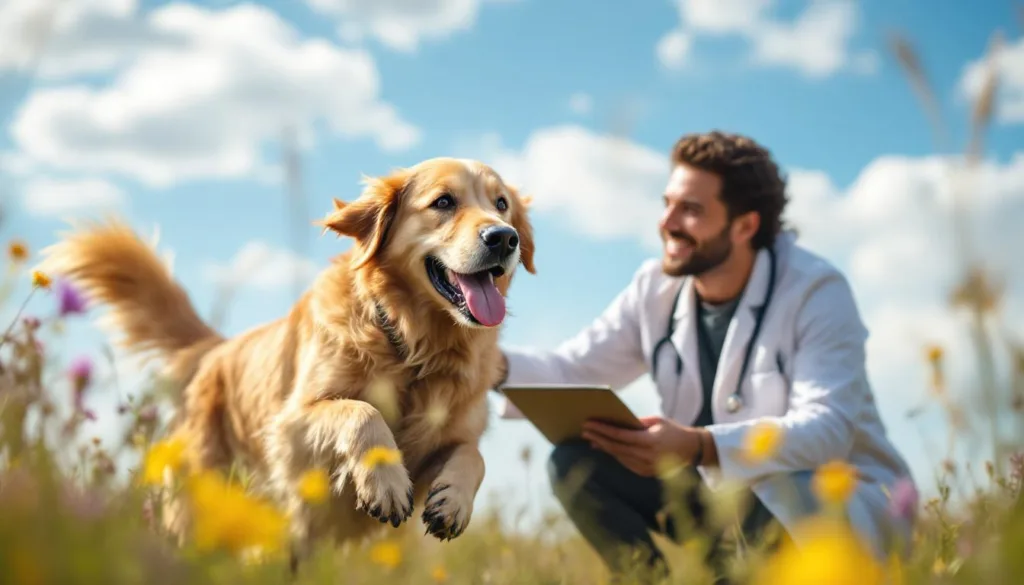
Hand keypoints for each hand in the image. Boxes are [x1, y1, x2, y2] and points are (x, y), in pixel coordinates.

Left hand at [581, 416, 703, 476]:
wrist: (691, 450)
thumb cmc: (673, 430)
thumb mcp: (657, 421)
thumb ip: (636, 422)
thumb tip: (615, 421)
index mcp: (651, 441)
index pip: (621, 435)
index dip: (603, 430)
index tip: (589, 424)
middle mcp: (648, 456)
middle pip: (616, 447)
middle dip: (598, 438)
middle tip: (584, 430)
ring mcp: (646, 467)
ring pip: (619, 456)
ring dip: (603, 447)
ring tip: (590, 438)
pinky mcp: (645, 473)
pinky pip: (625, 462)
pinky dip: (614, 454)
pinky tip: (604, 447)